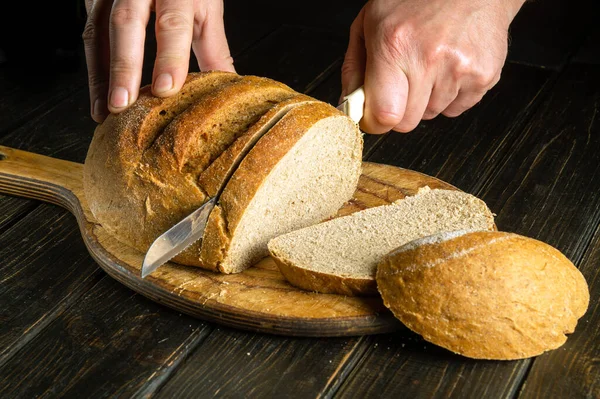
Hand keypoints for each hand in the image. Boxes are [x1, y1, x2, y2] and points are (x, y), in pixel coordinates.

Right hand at [83, 0, 234, 122]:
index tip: (166, 89)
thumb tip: (227, 87)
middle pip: (126, 24)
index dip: (169, 57)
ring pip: (97, 31)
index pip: (172, 22)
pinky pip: (89, 34)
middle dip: (124, 68)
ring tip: (106, 112)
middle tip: (123, 105)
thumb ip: (213, 48)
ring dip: (100, 76)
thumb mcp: (205, 8)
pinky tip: (100, 97)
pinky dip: (94, 69)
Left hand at [341, 0, 524, 133]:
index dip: (376, 121)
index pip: (384, 115)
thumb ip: (354, 67)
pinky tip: (449, 66)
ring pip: (431, 115)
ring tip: (430, 64)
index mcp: (394, 44)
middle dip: (400, 109)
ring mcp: (460, 68)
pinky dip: (450, 95)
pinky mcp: (484, 75)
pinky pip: (457, 108)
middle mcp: (428, 58)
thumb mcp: (370, 21)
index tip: (374, 115)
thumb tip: (350, 105)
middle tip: (403, 81)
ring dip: (426, 98)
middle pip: (407, 123)